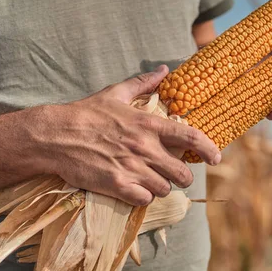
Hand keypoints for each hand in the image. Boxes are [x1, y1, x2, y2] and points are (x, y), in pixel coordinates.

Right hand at [40, 65, 220, 205]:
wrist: (56, 135)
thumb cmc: (85, 113)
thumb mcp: (115, 94)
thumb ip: (142, 84)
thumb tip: (163, 71)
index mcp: (147, 124)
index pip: (190, 137)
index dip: (209, 149)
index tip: (215, 158)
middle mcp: (144, 147)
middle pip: (182, 173)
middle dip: (182, 176)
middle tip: (173, 174)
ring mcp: (131, 168)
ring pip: (165, 189)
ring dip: (160, 187)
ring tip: (150, 181)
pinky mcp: (117, 185)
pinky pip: (144, 199)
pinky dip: (143, 197)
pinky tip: (134, 189)